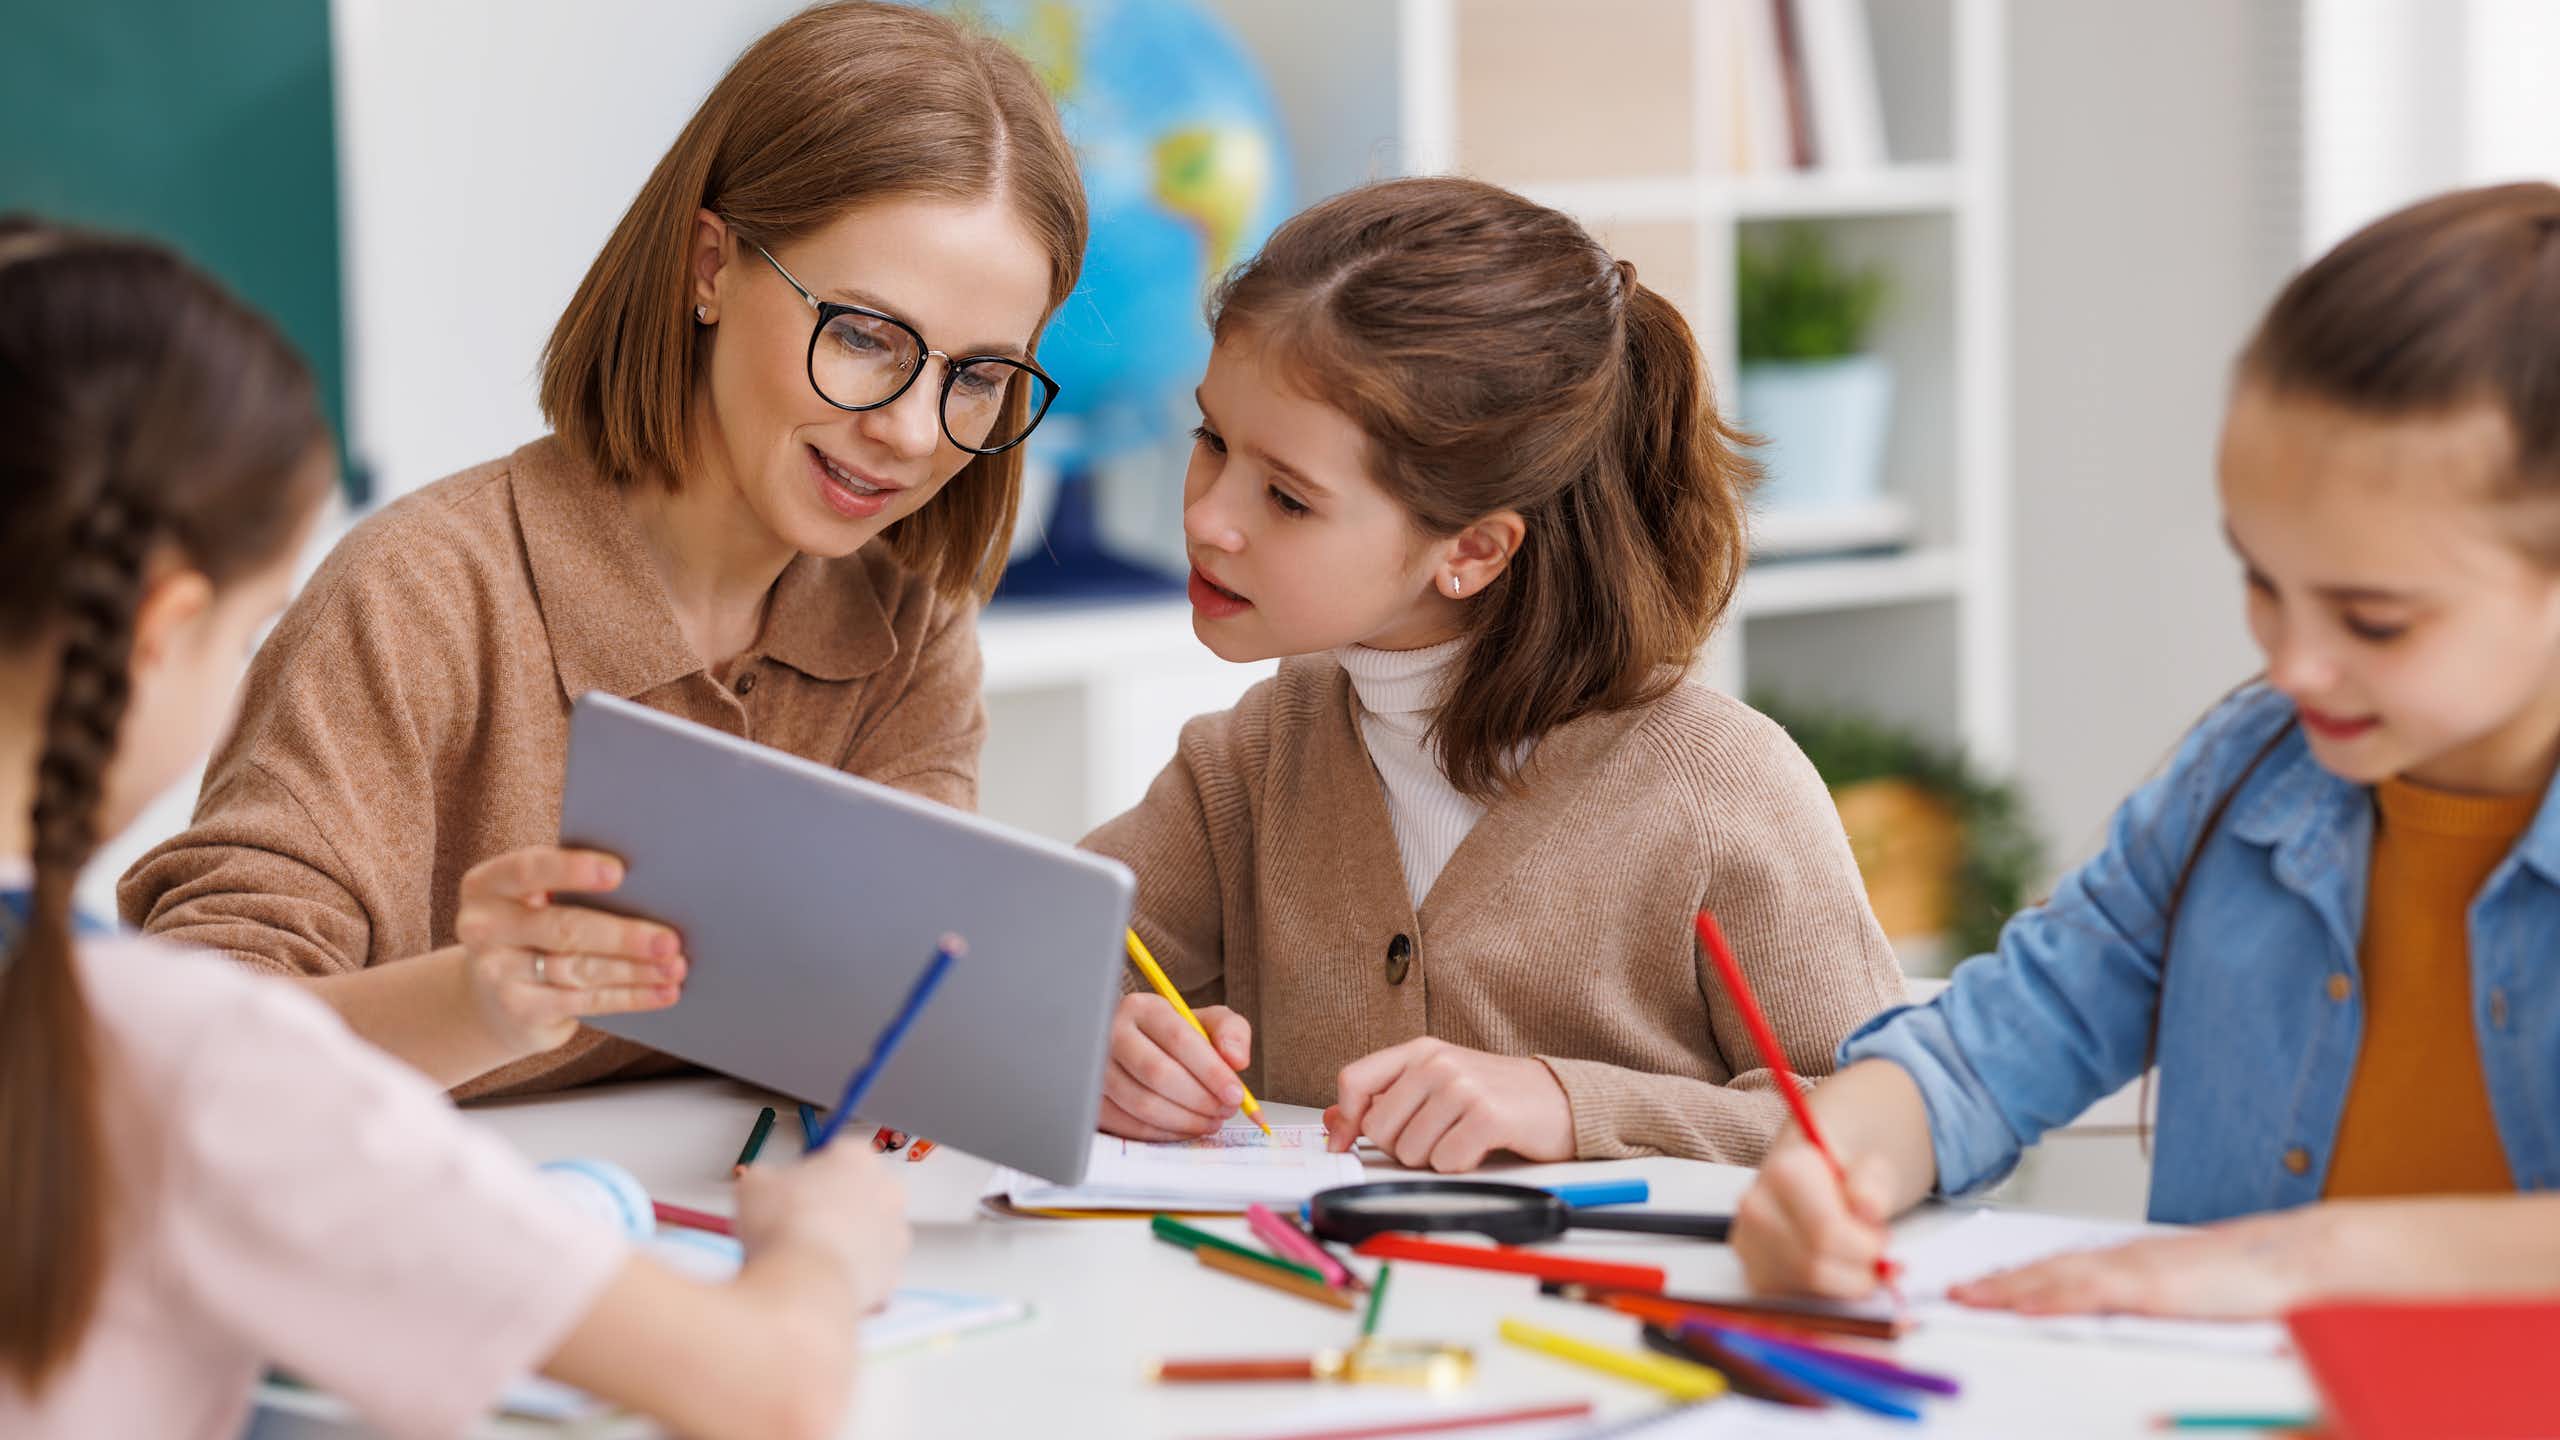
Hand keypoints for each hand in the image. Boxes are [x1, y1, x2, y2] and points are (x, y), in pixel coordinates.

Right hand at [453, 846, 686, 1059]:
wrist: (491, 996)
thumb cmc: (533, 930)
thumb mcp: (534, 901)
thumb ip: (572, 887)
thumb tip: (651, 884)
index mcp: (488, 884)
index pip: (528, 869)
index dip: (573, 869)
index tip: (619, 872)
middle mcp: (483, 928)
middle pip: (564, 928)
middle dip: (623, 935)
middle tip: (669, 940)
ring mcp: (496, 973)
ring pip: (580, 969)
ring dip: (635, 970)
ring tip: (675, 966)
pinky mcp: (519, 1010)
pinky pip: (585, 1001)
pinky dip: (630, 996)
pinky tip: (662, 991)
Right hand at [735, 1142, 910, 1315]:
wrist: (805, 1283)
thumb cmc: (786, 1229)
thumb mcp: (754, 1185)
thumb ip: (766, 1178)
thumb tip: (762, 1187)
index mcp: (857, 1157)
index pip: (837, 1152)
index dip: (810, 1171)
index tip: (793, 1186)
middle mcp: (886, 1190)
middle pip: (857, 1191)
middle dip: (831, 1204)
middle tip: (796, 1221)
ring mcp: (895, 1233)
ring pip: (866, 1231)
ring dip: (842, 1239)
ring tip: (804, 1254)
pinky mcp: (893, 1272)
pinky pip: (868, 1268)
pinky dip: (848, 1272)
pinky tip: (819, 1277)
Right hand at [1099, 994, 1251, 1139]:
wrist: (1136, 1048)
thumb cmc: (1175, 1037)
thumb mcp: (1207, 1022)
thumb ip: (1231, 1032)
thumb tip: (1237, 1061)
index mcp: (1142, 1008)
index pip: (1178, 1039)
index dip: (1211, 1071)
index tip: (1235, 1094)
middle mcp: (1111, 1033)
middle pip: (1157, 1073)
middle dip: (1200, 1099)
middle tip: (1224, 1111)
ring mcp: (1096, 1069)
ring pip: (1143, 1104)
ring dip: (1185, 1120)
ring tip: (1210, 1120)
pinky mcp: (1092, 1099)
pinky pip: (1129, 1125)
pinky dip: (1164, 1133)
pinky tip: (1185, 1128)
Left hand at [1323, 1038, 1572, 1171]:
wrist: (1560, 1099)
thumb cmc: (1496, 1094)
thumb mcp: (1436, 1084)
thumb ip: (1386, 1097)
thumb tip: (1334, 1118)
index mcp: (1419, 1051)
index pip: (1354, 1080)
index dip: (1344, 1120)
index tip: (1342, 1144)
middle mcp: (1437, 1062)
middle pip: (1379, 1128)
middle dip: (1402, 1146)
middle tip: (1436, 1136)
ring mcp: (1462, 1087)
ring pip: (1411, 1151)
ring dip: (1434, 1158)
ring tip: (1461, 1138)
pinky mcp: (1487, 1116)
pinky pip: (1445, 1162)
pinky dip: (1460, 1166)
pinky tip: (1479, 1148)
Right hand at [1732, 1137, 1898, 1299]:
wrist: (1819, 1180)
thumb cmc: (1846, 1176)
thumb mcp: (1872, 1166)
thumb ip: (1874, 1185)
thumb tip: (1869, 1206)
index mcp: (1785, 1172)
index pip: (1826, 1232)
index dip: (1864, 1248)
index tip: (1879, 1241)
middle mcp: (1757, 1207)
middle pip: (1814, 1266)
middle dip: (1855, 1270)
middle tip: (1872, 1255)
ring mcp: (1750, 1244)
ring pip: (1804, 1289)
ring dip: (1843, 1285)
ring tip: (1853, 1258)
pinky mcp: (1755, 1275)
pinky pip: (1796, 1302)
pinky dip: (1827, 1297)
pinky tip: (1837, 1273)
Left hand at [1948, 1207, 2343, 1320]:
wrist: (2306, 1258)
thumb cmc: (2261, 1284)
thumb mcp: (2199, 1299)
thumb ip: (2163, 1308)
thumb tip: (2138, 1323)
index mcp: (2137, 1265)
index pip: (2063, 1271)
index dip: (2019, 1280)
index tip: (1980, 1290)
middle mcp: (2129, 1260)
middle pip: (2047, 1271)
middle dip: (1996, 1284)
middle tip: (1951, 1295)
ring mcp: (2140, 1270)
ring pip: (2058, 1277)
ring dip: (2008, 1288)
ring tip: (1965, 1299)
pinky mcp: (2157, 1287)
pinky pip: (2094, 1293)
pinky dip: (2054, 1297)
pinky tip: (2023, 1306)